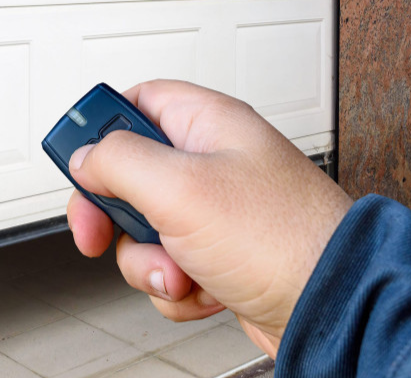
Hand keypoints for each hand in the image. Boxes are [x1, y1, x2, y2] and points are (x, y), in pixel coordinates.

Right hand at [65, 80, 351, 357]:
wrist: (333, 307)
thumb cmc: (283, 239)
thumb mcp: (181, 187)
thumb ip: (118, 161)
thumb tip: (85, 157)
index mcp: (207, 124)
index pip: (135, 102)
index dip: (99, 129)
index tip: (76, 161)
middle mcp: (212, 163)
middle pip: (128, 176)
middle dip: (116, 215)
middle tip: (103, 231)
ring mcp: (216, 214)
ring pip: (144, 232)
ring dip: (149, 262)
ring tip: (182, 270)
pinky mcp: (221, 258)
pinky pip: (169, 268)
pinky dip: (177, 287)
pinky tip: (205, 290)